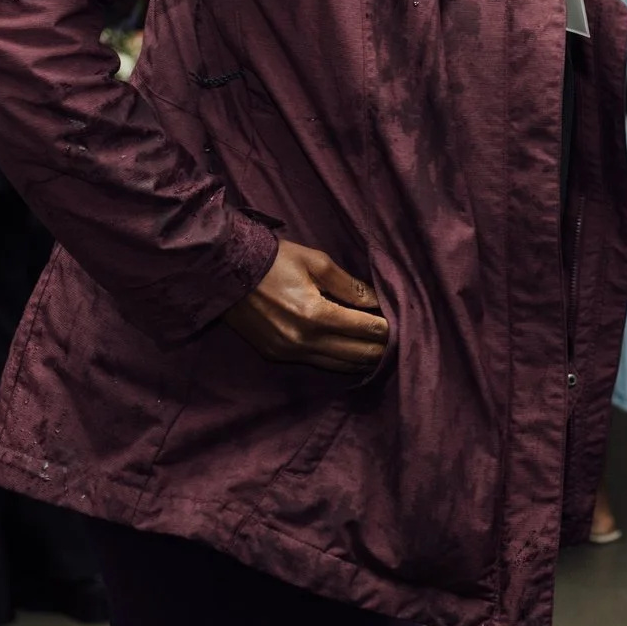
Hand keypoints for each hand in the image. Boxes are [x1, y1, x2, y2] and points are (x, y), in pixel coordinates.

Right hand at [220, 241, 388, 374]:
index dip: (388, 328)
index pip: (366, 329)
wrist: (224, 271)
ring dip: (362, 358)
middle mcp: (305, 341)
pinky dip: (339, 360)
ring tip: (380, 349)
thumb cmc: (273, 260)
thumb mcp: (316, 262)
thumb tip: (376, 302)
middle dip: (381, 347)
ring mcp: (289, 352)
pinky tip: (351, 353)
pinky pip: (318, 363)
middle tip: (397, 339)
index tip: (402, 323)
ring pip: (339, 365)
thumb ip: (349, 285)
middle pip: (358, 354)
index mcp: (317, 315)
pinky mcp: (277, 355)